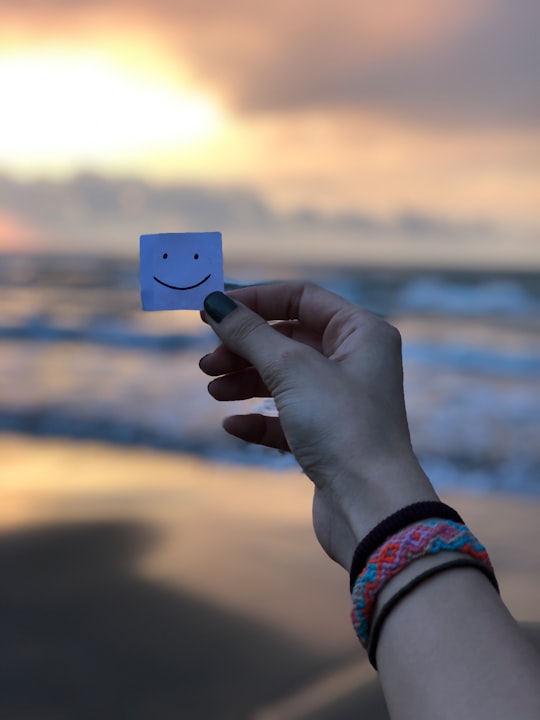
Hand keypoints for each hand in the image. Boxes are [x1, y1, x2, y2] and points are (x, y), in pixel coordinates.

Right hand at [200, 282, 437, 567]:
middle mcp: (356, 363)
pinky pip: (286, 418)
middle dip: (245, 347)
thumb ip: (250, 333)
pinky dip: (259, 418)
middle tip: (208, 361)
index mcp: (361, 333)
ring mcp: (342, 402)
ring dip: (245, 380)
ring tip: (214, 389)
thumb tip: (216, 303)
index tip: (213, 310)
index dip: (255, 300)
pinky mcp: (329, 439)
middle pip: (288, 339)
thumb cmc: (341, 426)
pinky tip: (233, 426)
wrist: (370, 506)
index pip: (302, 298)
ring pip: (284, 378)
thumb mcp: (291, 369)